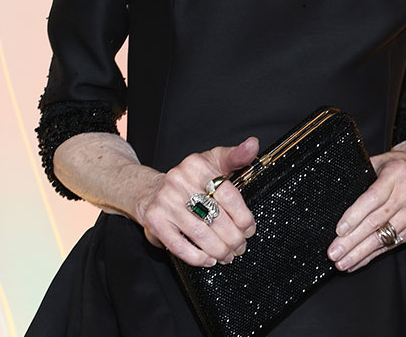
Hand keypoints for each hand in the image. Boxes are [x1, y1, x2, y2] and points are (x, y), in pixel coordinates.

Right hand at [136, 137, 258, 266]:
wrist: (152, 191)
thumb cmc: (190, 179)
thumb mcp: (213, 161)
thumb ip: (236, 156)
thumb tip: (253, 144)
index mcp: (197, 165)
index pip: (228, 194)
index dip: (243, 216)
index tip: (249, 228)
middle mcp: (179, 180)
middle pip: (216, 216)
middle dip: (233, 238)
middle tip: (240, 246)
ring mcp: (166, 201)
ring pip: (200, 233)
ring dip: (218, 250)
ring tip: (227, 255)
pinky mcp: (155, 220)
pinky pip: (179, 245)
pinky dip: (197, 257)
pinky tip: (208, 260)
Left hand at [326, 145, 405, 272]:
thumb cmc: (401, 166)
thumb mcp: (383, 161)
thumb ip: (364, 174)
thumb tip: (339, 192)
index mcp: (395, 175)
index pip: (373, 198)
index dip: (355, 215)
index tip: (339, 230)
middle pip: (375, 222)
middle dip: (352, 240)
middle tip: (334, 253)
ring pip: (383, 237)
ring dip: (360, 253)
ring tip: (342, 263)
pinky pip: (390, 245)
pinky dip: (372, 255)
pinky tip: (357, 262)